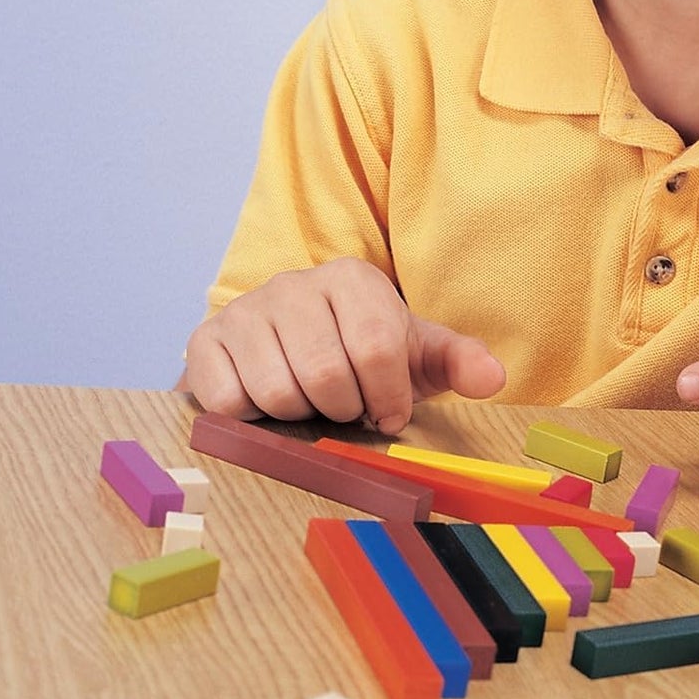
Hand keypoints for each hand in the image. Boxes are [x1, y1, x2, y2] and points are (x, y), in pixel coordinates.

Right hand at [182, 257, 504, 433]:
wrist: (289, 352)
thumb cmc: (360, 355)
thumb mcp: (414, 355)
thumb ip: (457, 361)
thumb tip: (493, 378)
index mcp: (352, 278)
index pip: (377, 346)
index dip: (387, 397)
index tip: (388, 412)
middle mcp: (294, 284)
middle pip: (326, 373)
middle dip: (343, 408)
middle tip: (343, 407)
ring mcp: (245, 310)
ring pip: (277, 391)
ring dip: (299, 416)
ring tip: (308, 403)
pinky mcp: (205, 342)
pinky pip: (228, 402)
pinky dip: (251, 420)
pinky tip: (266, 404)